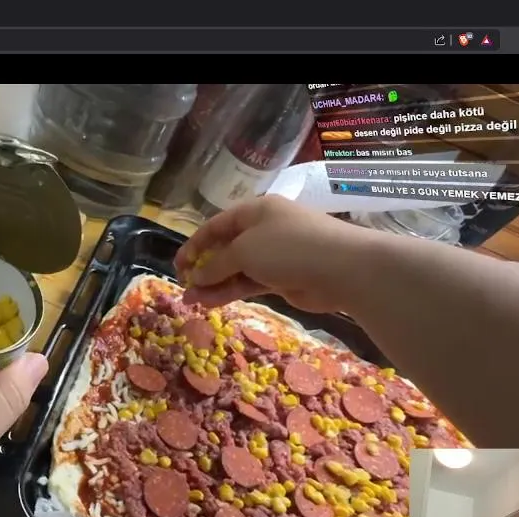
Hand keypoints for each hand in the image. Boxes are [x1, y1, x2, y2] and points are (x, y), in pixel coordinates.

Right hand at [174, 195, 363, 312]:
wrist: (340, 268)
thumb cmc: (288, 247)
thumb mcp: (244, 251)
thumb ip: (216, 265)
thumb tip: (196, 277)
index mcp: (255, 211)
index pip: (216, 225)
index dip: (194, 244)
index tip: (177, 266)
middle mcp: (264, 230)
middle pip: (226, 248)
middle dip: (203, 268)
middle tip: (183, 287)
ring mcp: (275, 255)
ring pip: (237, 269)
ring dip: (214, 284)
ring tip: (191, 302)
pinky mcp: (284, 278)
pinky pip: (251, 283)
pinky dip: (232, 291)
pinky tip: (212, 303)